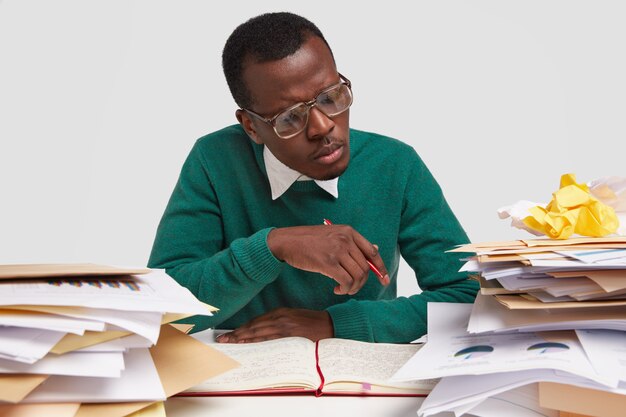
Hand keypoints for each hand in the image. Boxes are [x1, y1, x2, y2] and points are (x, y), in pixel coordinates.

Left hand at [216, 308, 333, 342]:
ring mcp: (284, 326)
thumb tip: (263, 331)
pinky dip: (257, 341)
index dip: (242, 328)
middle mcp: (280, 317)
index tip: (230, 333)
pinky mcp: (290, 333)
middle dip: (237, 333)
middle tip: (223, 339)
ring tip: (229, 342)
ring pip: (258, 332)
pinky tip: (247, 344)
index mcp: (281, 312)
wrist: (331, 325)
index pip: (256, 321)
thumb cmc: (314, 323)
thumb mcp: (294, 318)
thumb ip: (280, 322)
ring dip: (242, 337)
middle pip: (253, 326)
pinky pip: (269, 338)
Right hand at [267, 224, 389, 294]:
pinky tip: (337, 289)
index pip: (372, 252)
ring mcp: (337, 250)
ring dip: (353, 287)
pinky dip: (345, 289)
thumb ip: (353, 243)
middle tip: (352, 288)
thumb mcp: (333, 235)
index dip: (381, 268)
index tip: (384, 280)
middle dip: (362, 282)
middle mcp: (345, 239)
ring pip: (358, 276)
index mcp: (349, 231)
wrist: (287, 241)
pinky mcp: (327, 262)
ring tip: (344, 289)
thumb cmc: (309, 240)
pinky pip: (346, 281)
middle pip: (365, 267)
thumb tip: (375, 250)